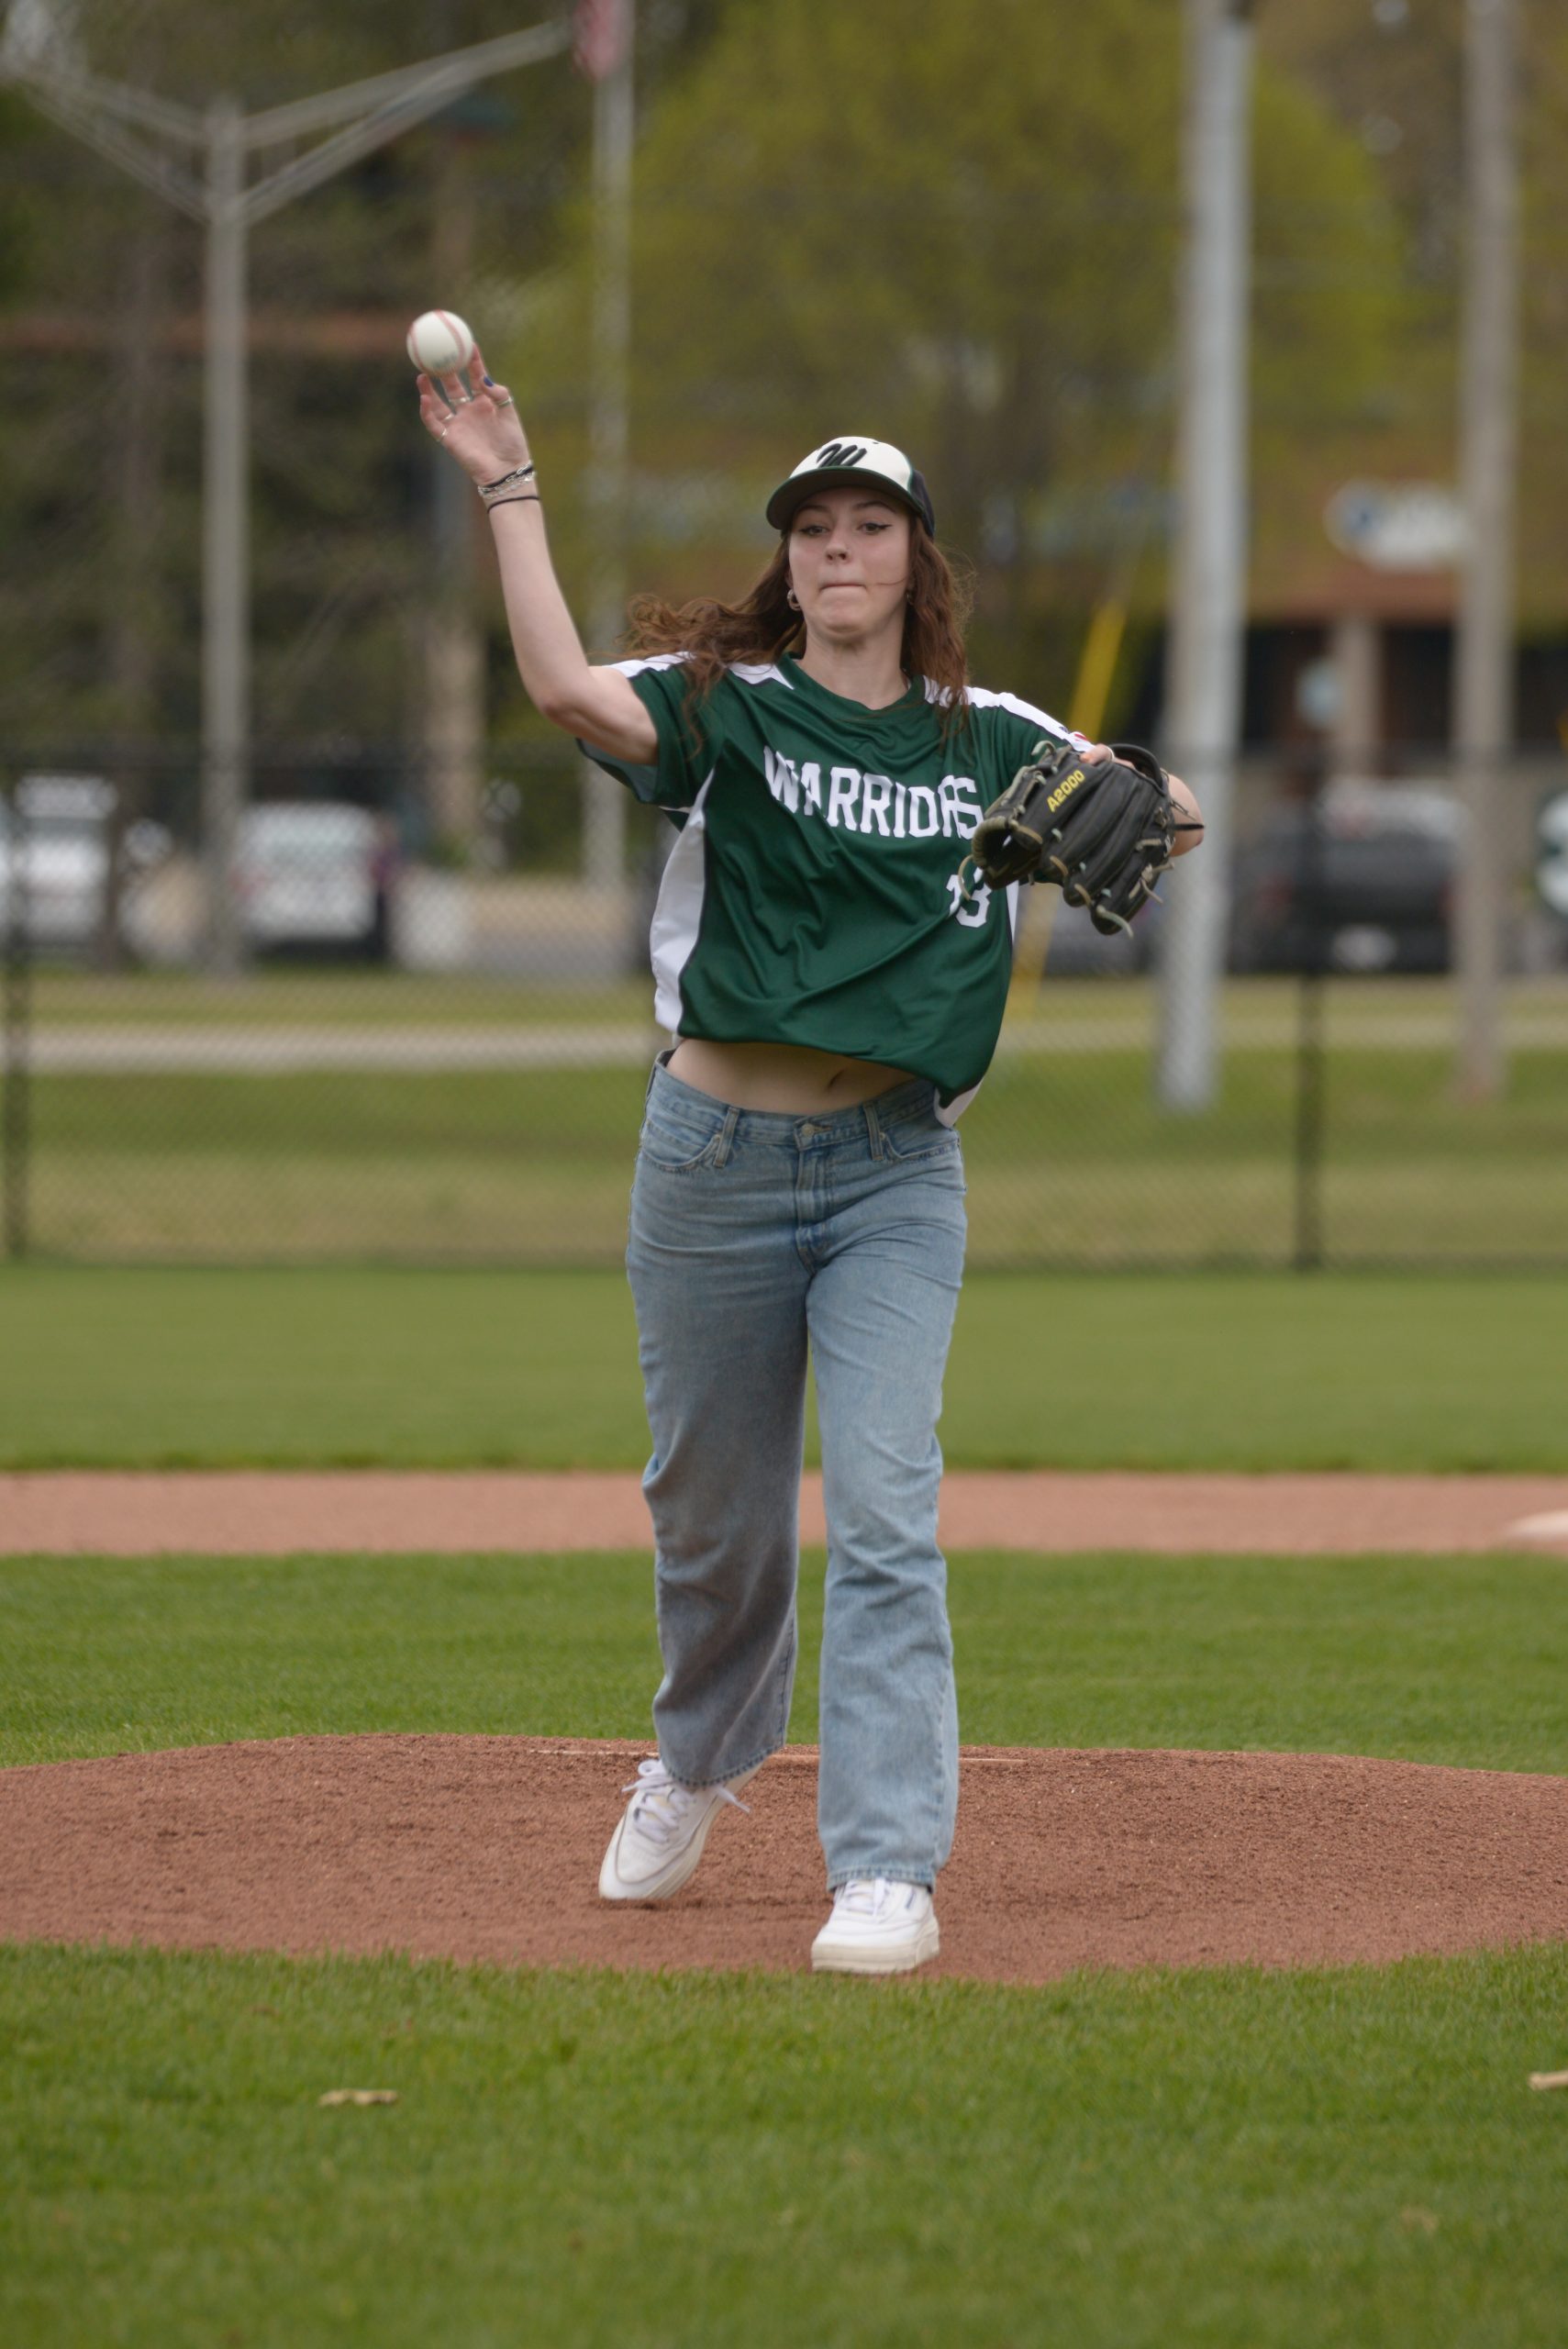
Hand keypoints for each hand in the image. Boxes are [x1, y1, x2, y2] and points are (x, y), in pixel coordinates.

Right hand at [417, 343, 529, 484]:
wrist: (507, 471)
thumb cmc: (512, 444)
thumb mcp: (509, 414)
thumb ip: (498, 394)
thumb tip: (483, 378)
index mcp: (485, 403)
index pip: (475, 377)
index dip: (471, 361)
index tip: (468, 343)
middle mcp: (469, 411)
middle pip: (452, 387)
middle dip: (443, 371)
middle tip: (436, 354)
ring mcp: (459, 425)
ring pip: (438, 404)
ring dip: (428, 390)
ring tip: (422, 374)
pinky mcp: (450, 439)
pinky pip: (434, 423)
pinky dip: (427, 412)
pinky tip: (425, 398)